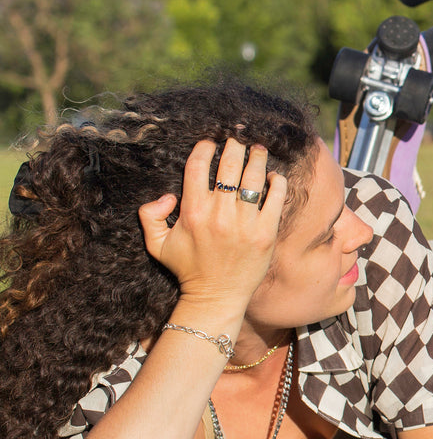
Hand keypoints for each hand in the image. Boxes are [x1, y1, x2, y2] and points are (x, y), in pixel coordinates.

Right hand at [137, 139, 286, 308]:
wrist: (216, 296)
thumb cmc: (188, 269)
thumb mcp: (156, 245)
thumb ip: (150, 216)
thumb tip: (167, 195)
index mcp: (193, 212)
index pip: (198, 167)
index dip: (204, 149)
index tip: (209, 143)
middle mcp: (219, 214)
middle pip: (229, 166)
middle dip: (233, 148)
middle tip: (236, 141)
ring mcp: (245, 223)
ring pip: (254, 177)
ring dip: (257, 158)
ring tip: (257, 149)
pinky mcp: (266, 232)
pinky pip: (275, 198)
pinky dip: (276, 182)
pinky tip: (273, 176)